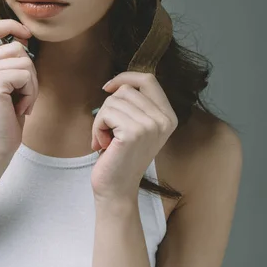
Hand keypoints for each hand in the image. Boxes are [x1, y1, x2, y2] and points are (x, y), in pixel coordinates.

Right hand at [0, 20, 37, 161]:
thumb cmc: (1, 119)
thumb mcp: (0, 84)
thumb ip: (5, 61)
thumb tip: (23, 38)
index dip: (9, 25)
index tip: (27, 34)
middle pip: (15, 47)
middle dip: (28, 71)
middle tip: (22, 95)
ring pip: (24, 60)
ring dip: (31, 84)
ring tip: (19, 103)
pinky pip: (25, 75)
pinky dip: (30, 92)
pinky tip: (19, 108)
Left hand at [90, 71, 177, 207]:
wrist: (116, 189)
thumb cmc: (120, 156)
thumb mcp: (136, 125)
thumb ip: (136, 104)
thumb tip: (118, 82)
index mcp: (168, 116)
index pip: (148, 79)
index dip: (125, 77)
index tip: (108, 88)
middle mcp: (163, 120)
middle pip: (126, 89)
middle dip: (109, 106)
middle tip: (109, 130)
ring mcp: (150, 126)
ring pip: (113, 101)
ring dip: (101, 119)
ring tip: (107, 140)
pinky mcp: (133, 133)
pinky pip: (106, 113)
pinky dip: (97, 127)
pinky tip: (104, 144)